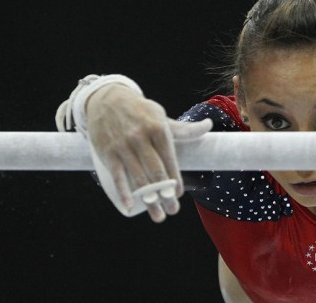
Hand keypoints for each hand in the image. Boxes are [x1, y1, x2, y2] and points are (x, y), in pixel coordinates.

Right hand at [86, 84, 211, 221]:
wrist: (107, 99)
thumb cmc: (140, 112)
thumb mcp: (162, 117)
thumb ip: (184, 129)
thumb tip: (208, 126)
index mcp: (158, 130)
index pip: (170, 160)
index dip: (175, 181)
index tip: (178, 195)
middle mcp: (141, 138)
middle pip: (156, 172)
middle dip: (166, 195)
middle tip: (172, 210)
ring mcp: (123, 146)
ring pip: (138, 178)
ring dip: (149, 200)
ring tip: (158, 215)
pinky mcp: (107, 153)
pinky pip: (116, 176)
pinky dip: (123, 193)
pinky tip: (130, 207)